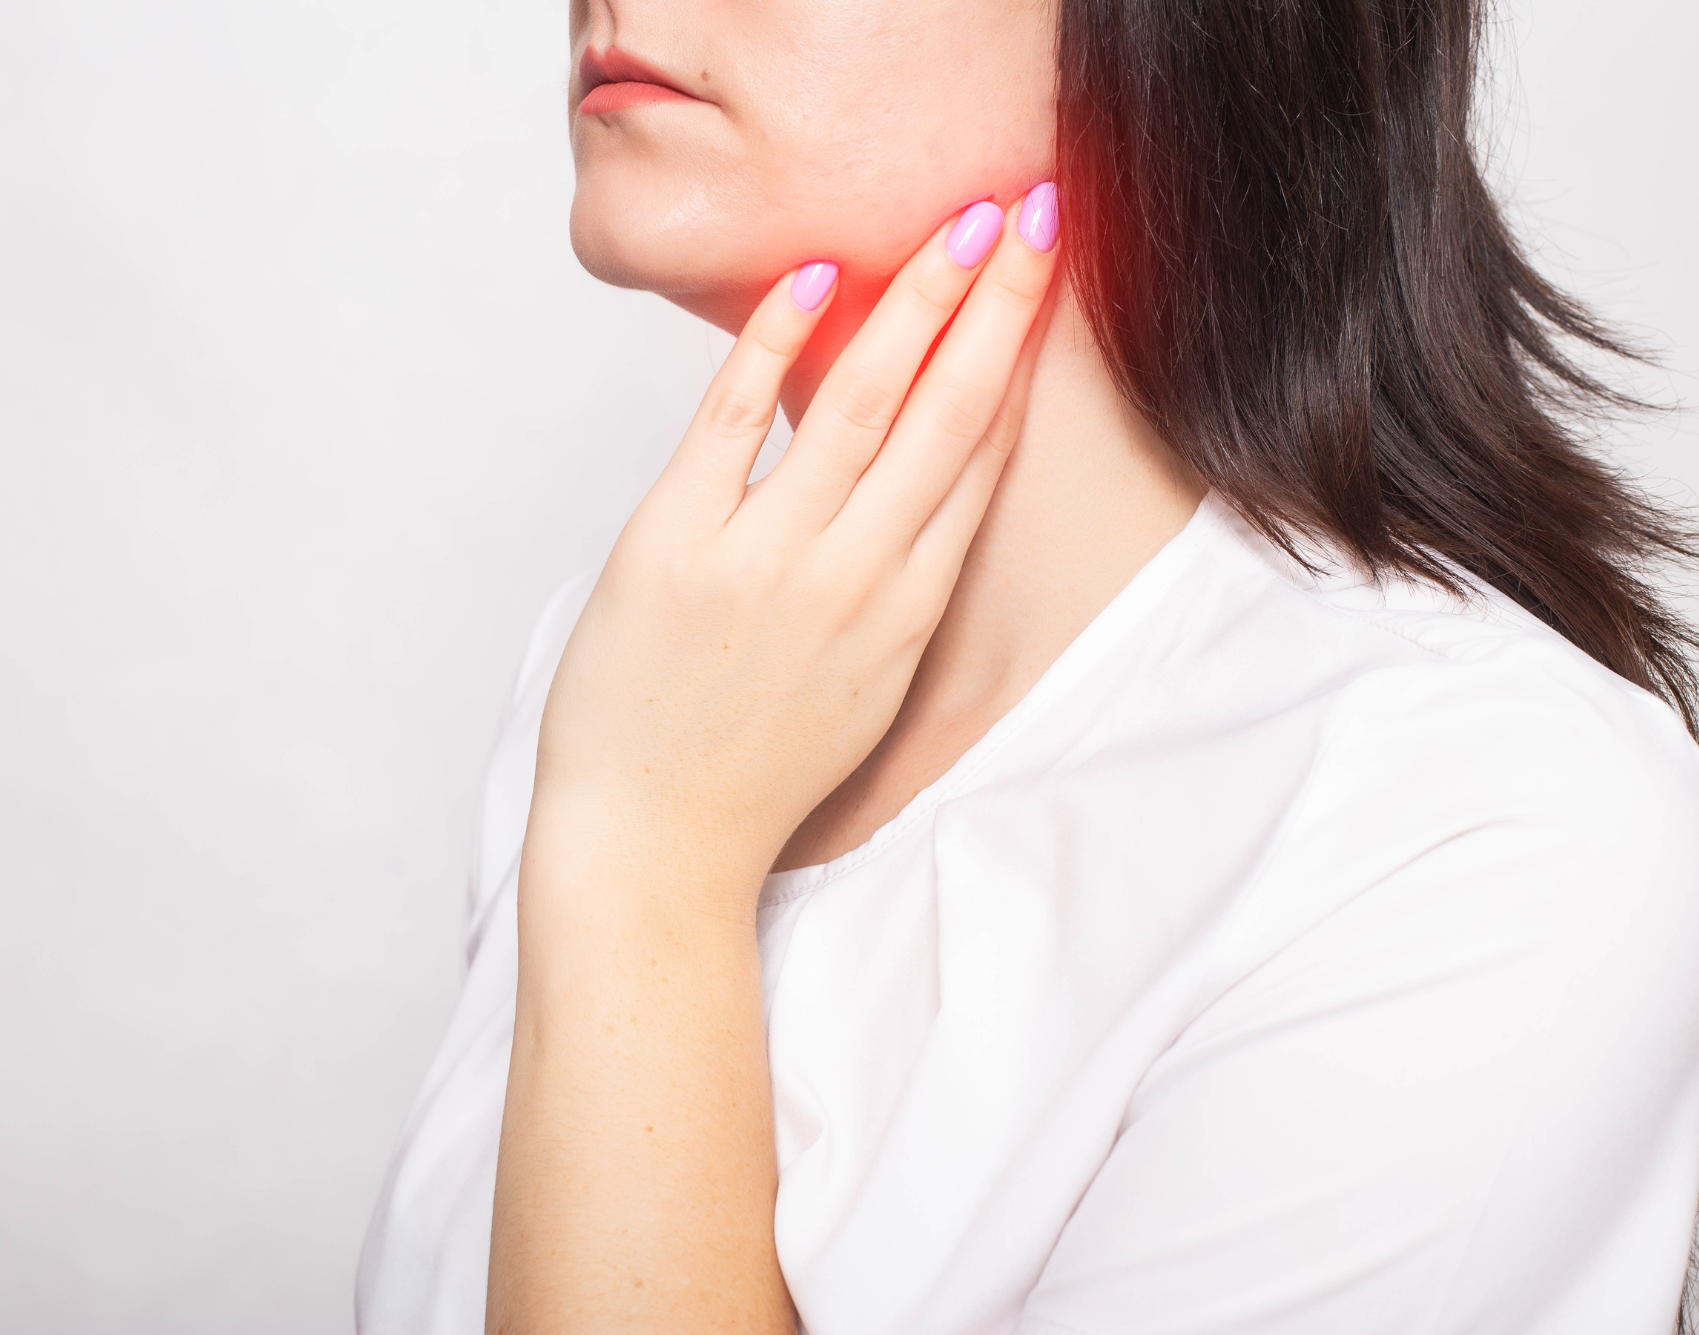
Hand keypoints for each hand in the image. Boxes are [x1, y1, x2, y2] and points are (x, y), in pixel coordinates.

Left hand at [533, 188, 1061, 899]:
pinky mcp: (678, 545)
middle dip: (998, 303)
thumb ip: (889, 587)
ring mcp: (770, 559)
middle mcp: (857, 578)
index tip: (1043, 283)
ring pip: (865, 403)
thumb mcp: (856, 685)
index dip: (1017, 360)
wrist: (654, 849)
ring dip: (918, 300)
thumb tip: (901, 495)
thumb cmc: (751, 773)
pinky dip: (774, 341)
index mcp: (906, 612)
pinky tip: (815, 276)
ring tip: (959, 222)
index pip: (980, 460)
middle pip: (949, 414)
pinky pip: (735, 419)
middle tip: (1036, 210)